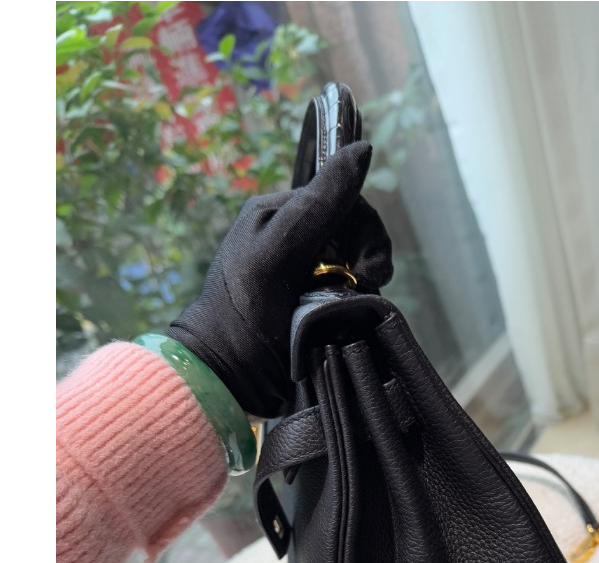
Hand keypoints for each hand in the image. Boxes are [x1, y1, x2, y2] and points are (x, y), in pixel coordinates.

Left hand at [169, 141, 392, 417]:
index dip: (365, 228)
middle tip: (364, 286)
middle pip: (357, 230)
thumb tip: (363, 149)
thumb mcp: (278, 251)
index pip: (344, 198)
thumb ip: (318, 204)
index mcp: (281, 213)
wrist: (229, 378)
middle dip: (369, 257)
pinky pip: (354, 293)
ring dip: (367, 285)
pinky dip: (360, 304)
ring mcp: (309, 273)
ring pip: (361, 263)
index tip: (366, 266)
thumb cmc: (243, 311)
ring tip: (354, 307)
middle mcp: (296, 238)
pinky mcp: (318, 305)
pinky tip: (350, 318)